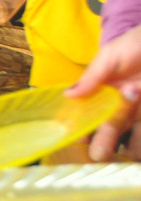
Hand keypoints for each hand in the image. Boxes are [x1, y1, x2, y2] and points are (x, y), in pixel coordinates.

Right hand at [66, 23, 140, 159]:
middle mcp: (118, 108)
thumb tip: (67, 95)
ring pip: (129, 134)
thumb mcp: (109, 57)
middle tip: (98, 154)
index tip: (78, 140)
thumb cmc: (133, 45)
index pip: (87, 117)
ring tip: (123, 155)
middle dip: (103, 142)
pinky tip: (135, 151)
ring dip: (126, 146)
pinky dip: (138, 142)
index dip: (81, 130)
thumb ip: (92, 76)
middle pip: (108, 129)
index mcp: (101, 96)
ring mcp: (137, 113)